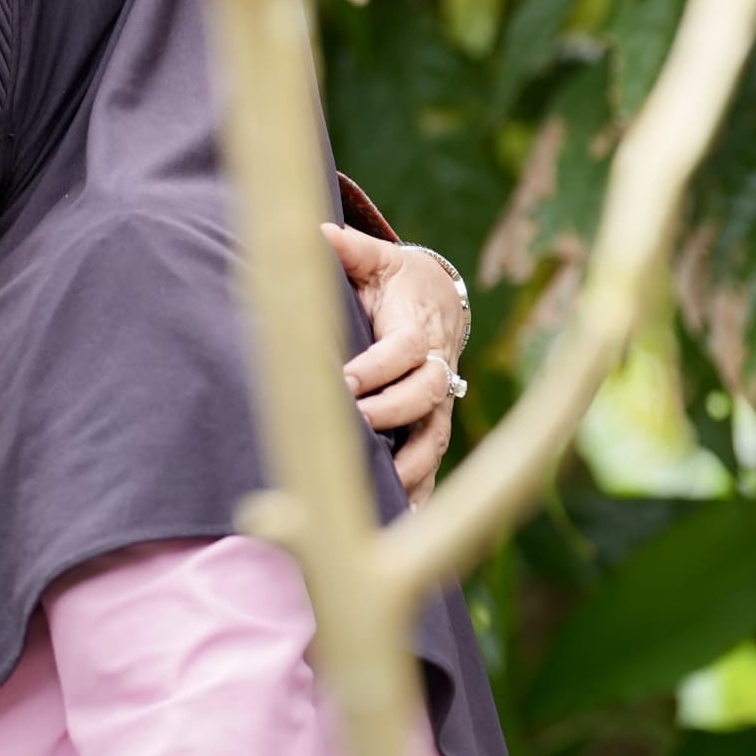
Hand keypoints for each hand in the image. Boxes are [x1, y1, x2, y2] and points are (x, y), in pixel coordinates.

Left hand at [325, 224, 471, 500]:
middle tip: (350, 428)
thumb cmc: (395, 282)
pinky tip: (396, 524)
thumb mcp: (377, 261)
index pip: (403, 352)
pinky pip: (431, 469)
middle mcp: (436, 371)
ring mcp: (438, 407)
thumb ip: (350, 249)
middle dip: (390, 414)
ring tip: (377, 491)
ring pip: (433, 439)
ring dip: (408, 466)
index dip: (377, 368)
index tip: (343, 381)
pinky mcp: (432, 431)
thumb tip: (318, 231)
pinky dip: (417, 495)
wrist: (437, 302)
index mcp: (418, 330)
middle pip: (424, 396)